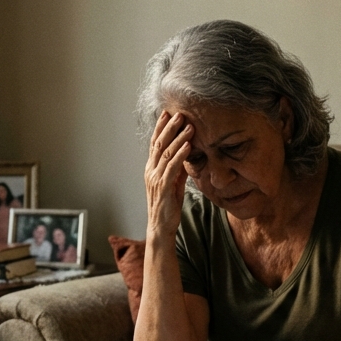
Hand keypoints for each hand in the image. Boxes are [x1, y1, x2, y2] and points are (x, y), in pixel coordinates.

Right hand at [144, 111, 193, 238]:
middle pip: (159, 144)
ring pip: (166, 153)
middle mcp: (151, 171)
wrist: (161, 227)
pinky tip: (189, 146)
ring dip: (178, 138)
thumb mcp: (174, 183)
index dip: (161, 128)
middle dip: (169, 128)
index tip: (168, 114)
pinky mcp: (163, 188)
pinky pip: (172, 168)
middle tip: (180, 114)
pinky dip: (181, 155)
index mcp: (151, 169)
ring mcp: (156, 179)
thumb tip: (187, 154)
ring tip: (189, 126)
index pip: (155, 144)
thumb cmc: (168, 206)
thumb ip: (178, 168)